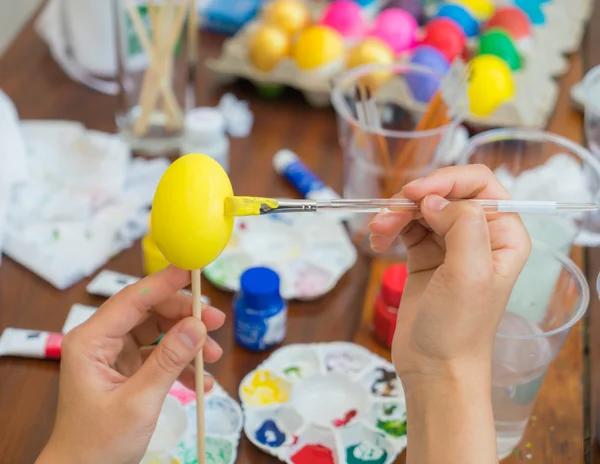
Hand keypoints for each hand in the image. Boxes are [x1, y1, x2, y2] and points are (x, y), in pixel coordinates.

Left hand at [37, 266, 224, 463]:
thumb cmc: (99, 443)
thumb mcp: (139, 402)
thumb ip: (169, 361)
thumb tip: (198, 326)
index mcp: (91, 341)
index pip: (133, 299)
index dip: (165, 282)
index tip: (194, 270)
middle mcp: (102, 340)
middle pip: (150, 311)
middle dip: (185, 317)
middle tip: (216, 323)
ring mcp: (115, 353)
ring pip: (159, 331)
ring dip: (188, 341)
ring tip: (211, 358)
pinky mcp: (128, 367)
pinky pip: (160, 354)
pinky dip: (182, 363)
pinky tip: (201, 380)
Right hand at [369, 165, 530, 463]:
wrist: (435, 368)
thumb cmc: (459, 328)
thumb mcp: (470, 275)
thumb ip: (462, 226)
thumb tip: (434, 199)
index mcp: (503, 234)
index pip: (479, 184)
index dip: (446, 180)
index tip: (414, 194)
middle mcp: (480, 234)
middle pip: (444, 192)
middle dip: (413, 200)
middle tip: (386, 216)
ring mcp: (450, 245)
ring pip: (421, 208)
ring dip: (395, 214)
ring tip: (376, 233)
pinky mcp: (425, 256)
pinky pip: (406, 227)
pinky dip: (389, 228)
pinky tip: (377, 243)